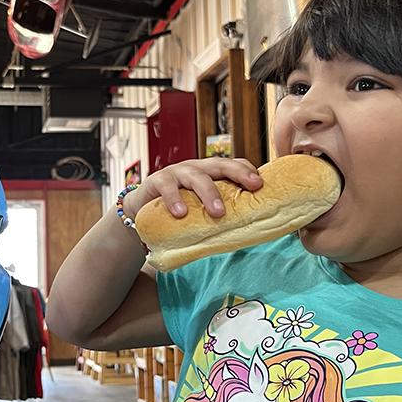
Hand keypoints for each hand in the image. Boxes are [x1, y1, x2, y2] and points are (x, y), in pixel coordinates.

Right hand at [120, 157, 263, 221]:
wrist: (140, 212)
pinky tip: (181, 213)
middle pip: (220, 164)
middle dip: (238, 173)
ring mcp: (176, 172)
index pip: (232, 164)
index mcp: (209, 174)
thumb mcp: (198, 211)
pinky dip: (174, 199)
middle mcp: (196, 169)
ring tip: (217, 212)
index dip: (247, 170)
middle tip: (253, 186)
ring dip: (209, 193)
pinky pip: (167, 187)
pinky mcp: (157, 181)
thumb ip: (215, 217)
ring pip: (196, 177)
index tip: (261, 184)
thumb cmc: (176, 213)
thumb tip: (246, 237)